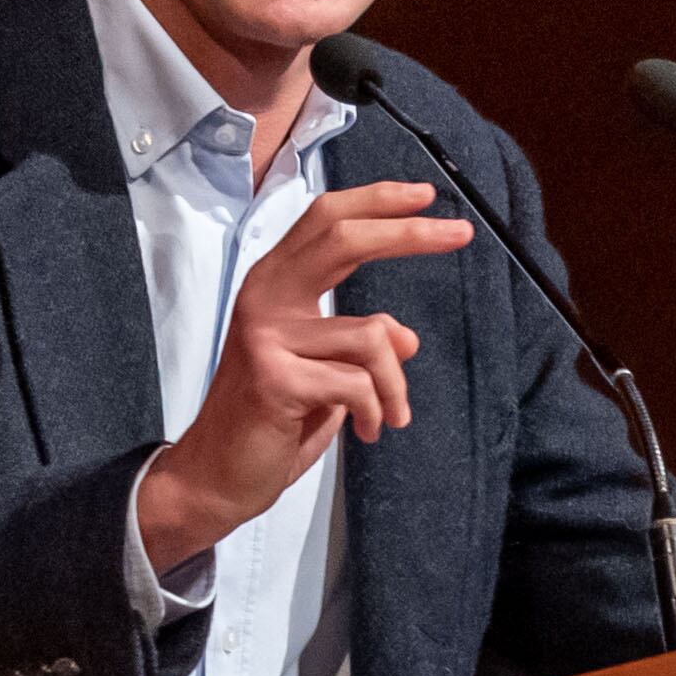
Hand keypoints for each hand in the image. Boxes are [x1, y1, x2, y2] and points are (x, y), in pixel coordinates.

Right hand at [136, 179, 472, 574]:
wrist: (215, 478)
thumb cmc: (267, 424)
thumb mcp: (322, 374)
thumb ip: (356, 345)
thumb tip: (408, 339)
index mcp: (272, 287)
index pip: (324, 222)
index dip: (376, 201)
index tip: (425, 196)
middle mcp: (263, 299)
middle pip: (342, 239)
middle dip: (409, 233)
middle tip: (461, 235)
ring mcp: (265, 337)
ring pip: (373, 336)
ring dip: (396, 386)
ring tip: (393, 416)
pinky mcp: (275, 378)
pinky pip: (359, 384)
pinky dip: (377, 412)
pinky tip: (369, 431)